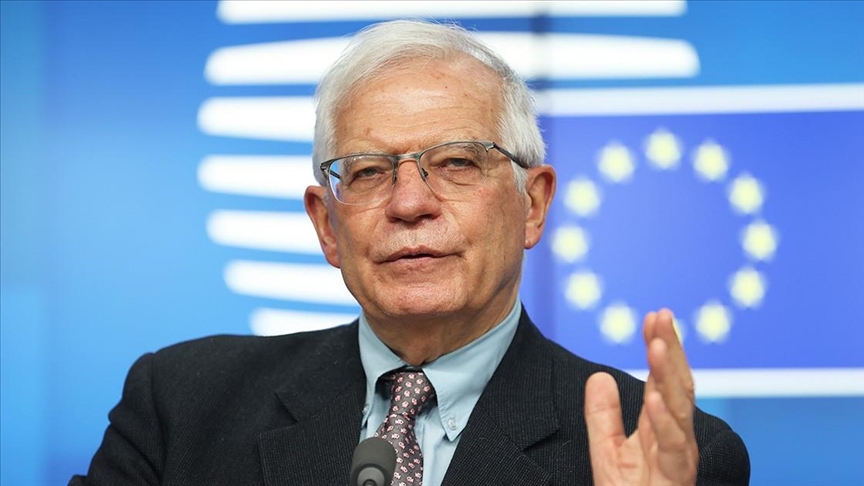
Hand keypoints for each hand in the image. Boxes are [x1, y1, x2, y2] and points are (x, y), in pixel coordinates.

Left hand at [584, 309, 697, 484]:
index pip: (663, 379)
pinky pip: (673, 447)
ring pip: (680, 411)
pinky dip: (663, 421)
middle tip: (661, 316)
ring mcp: (679, 458)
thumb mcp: (606, 452)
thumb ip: (602, 415)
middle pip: (678, 386)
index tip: (652, 315)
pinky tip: (652, 397)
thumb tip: (599, 375)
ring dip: (669, 376)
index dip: (660, 346)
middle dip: (672, 350)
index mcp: (660, 427)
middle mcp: (676, 438)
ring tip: (657, 346)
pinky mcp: (676, 479)